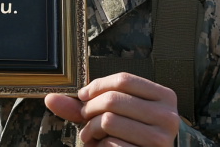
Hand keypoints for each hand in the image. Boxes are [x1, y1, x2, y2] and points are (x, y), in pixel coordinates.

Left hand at [45, 73, 179, 146]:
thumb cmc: (128, 134)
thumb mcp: (111, 113)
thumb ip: (84, 105)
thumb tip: (50, 98)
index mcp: (164, 97)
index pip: (124, 79)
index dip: (96, 86)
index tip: (83, 97)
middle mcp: (168, 116)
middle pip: (113, 99)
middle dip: (90, 110)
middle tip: (85, 120)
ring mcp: (161, 139)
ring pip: (109, 121)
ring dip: (91, 130)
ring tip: (91, 135)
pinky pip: (112, 143)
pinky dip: (101, 145)